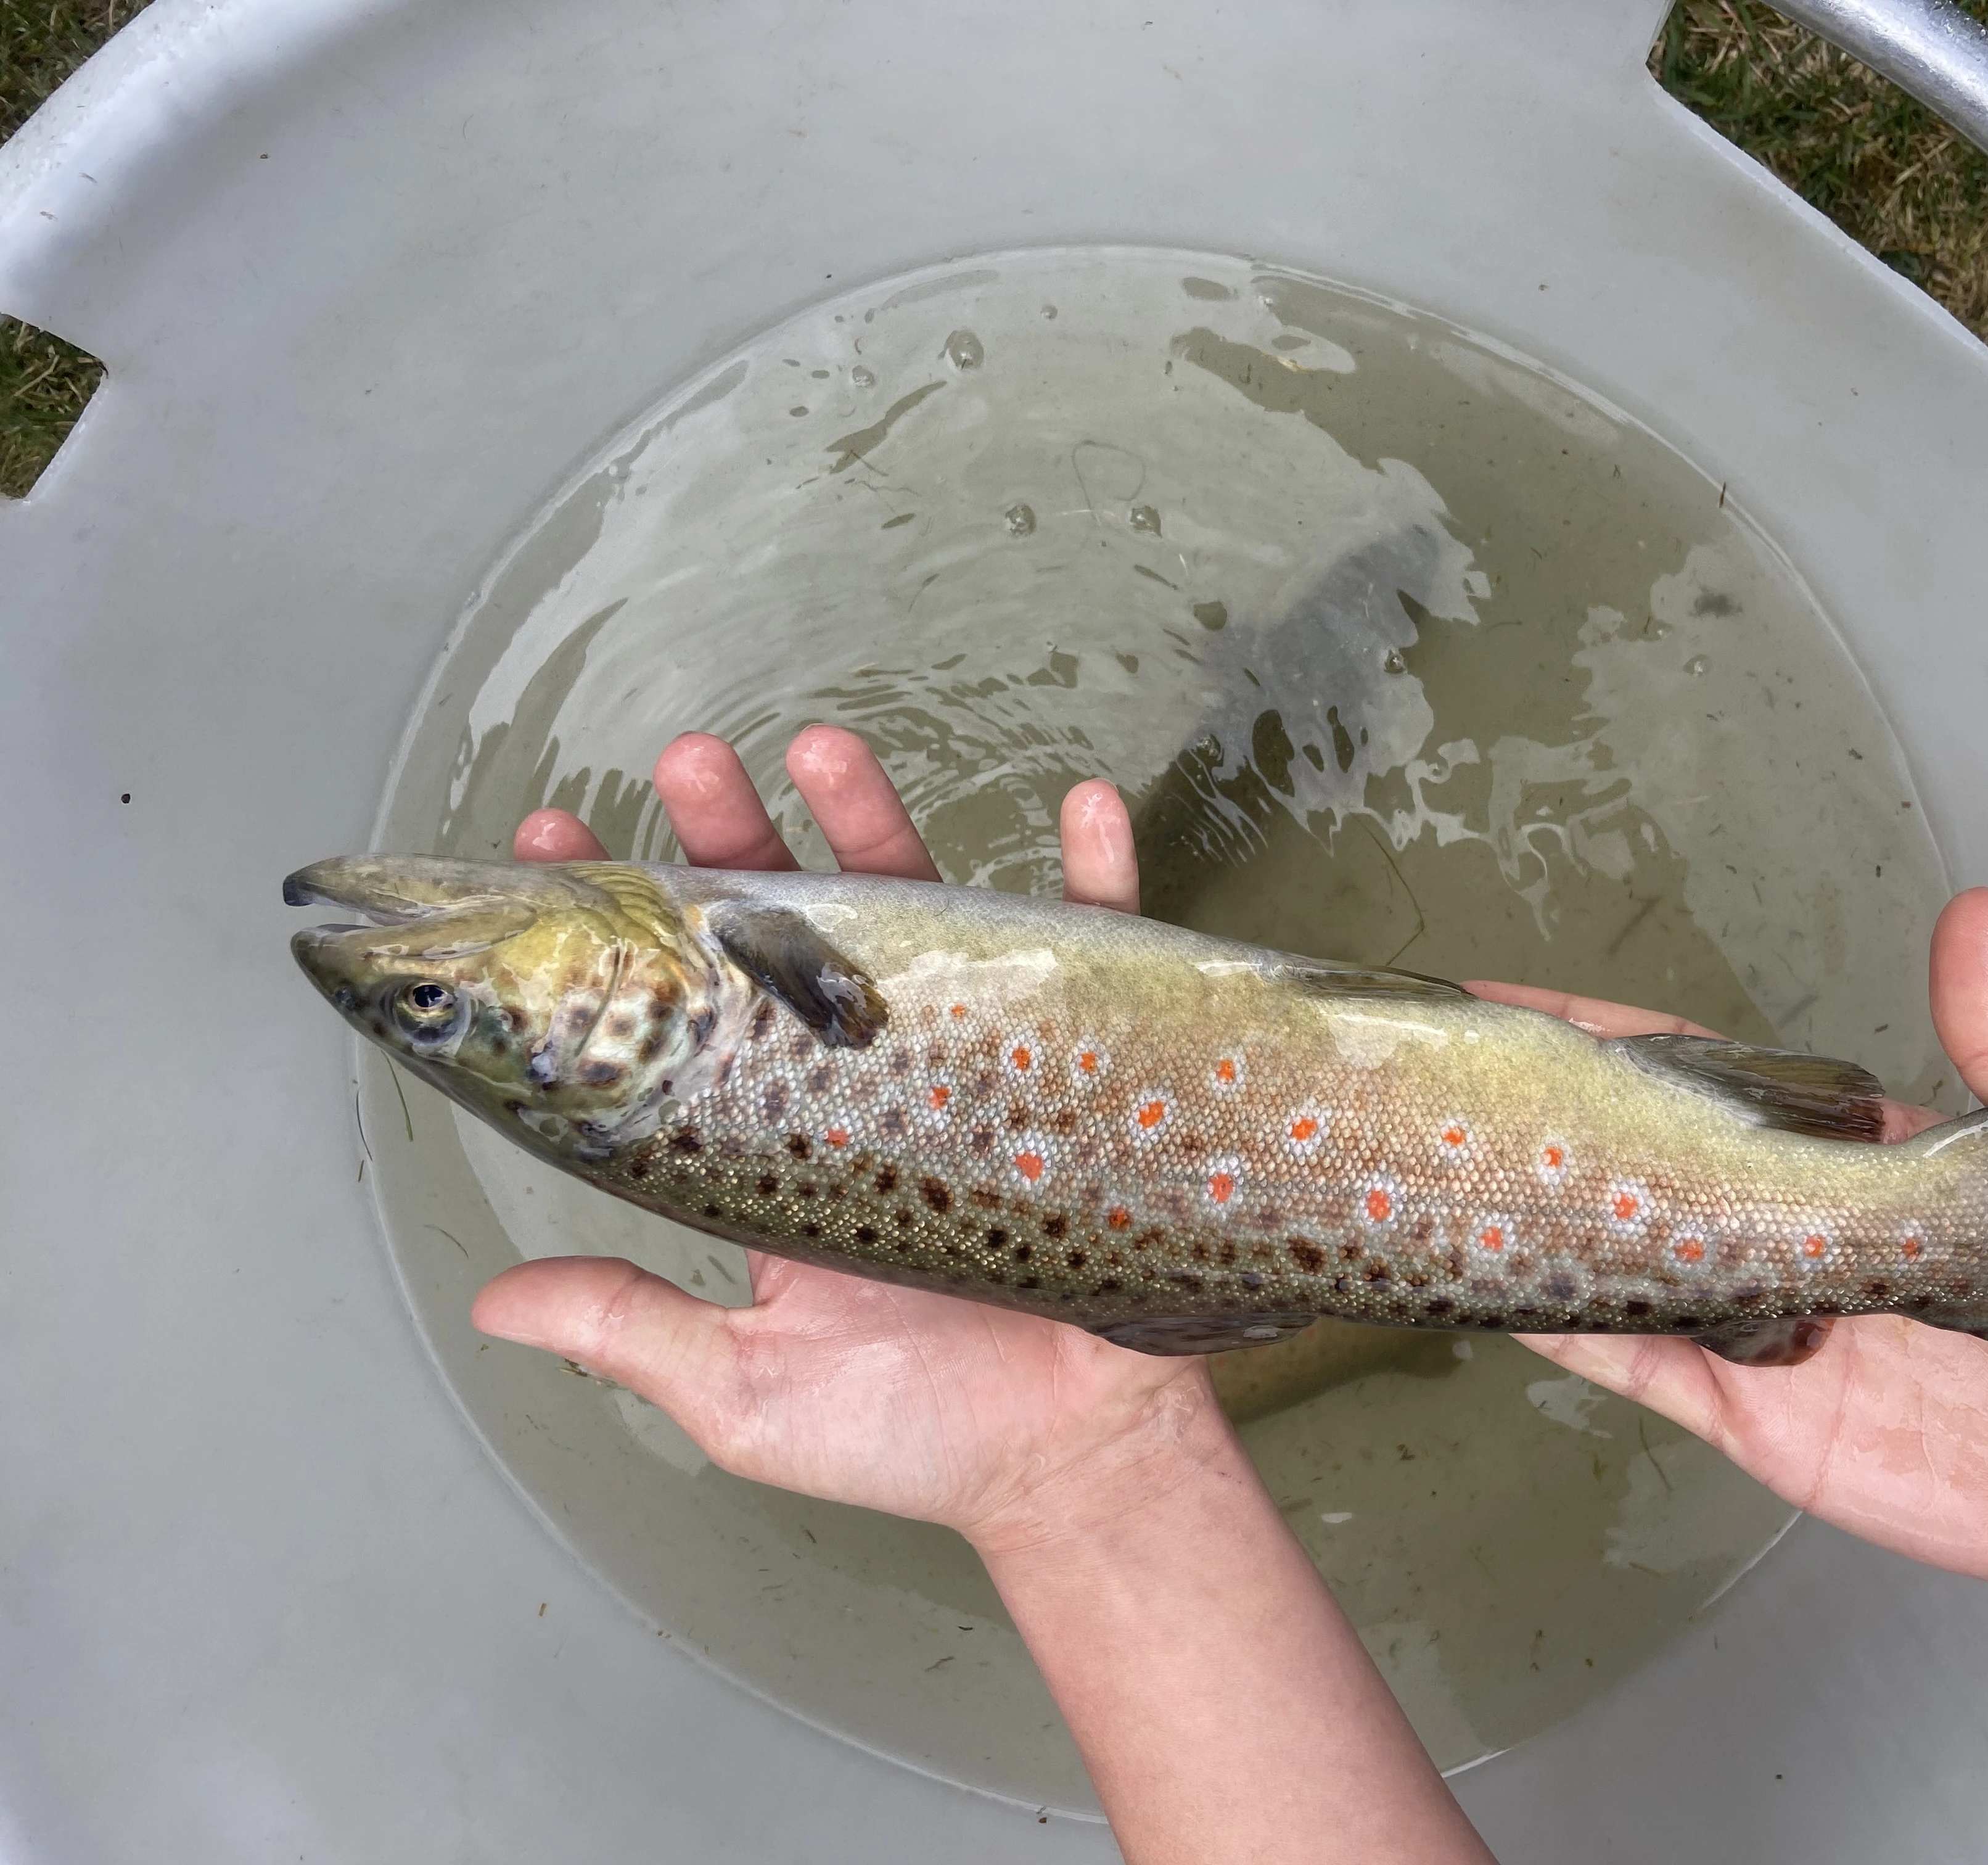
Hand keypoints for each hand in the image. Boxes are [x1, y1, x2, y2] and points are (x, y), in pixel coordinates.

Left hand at [475, 728, 1206, 1548]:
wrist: (1073, 1472)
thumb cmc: (912, 1442)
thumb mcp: (743, 1391)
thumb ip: (629, 1329)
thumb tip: (492, 1298)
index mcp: (780, 1146)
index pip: (682, 1014)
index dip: (620, 932)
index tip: (562, 847)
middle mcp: (866, 1087)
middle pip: (792, 938)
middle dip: (737, 841)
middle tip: (686, 765)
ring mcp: (974, 1069)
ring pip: (920, 917)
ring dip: (877, 825)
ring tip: (823, 746)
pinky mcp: (1081, 1075)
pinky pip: (1098, 958)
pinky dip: (1096, 879)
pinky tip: (1085, 804)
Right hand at [1478, 892, 1987, 1614]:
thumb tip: (1975, 911)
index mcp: (1832, 1151)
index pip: (1694, 1072)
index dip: (1600, 1035)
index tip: (1505, 997)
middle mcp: (1774, 1226)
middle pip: (1632, 1158)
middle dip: (1536, 1115)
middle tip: (1424, 1074)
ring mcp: (1751, 1316)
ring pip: (1612, 1258)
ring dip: (1527, 1219)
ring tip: (1415, 1175)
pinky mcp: (1749, 1407)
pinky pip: (1635, 1363)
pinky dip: (1563, 1332)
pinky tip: (1482, 1297)